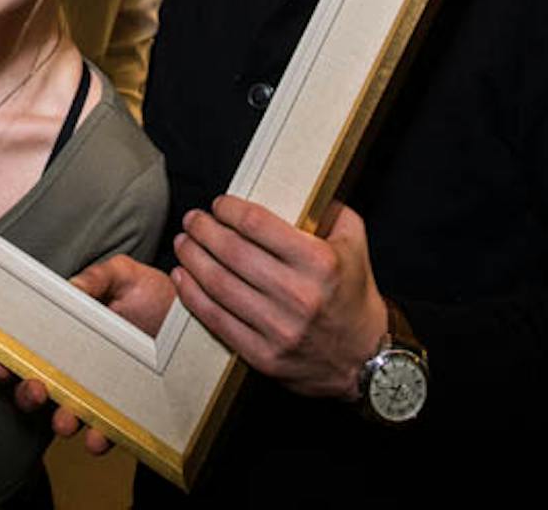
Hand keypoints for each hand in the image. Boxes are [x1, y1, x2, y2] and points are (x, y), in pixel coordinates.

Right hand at [0, 255, 176, 456]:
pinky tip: (99, 437)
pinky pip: (106, 434)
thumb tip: (70, 287)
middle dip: (27, 394)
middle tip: (35, 388)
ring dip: (59, 421)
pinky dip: (98, 440)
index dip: (7, 361)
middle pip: (37, 389)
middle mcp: (76, 368)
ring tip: (65, 419)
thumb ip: (95, 277)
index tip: (0, 363)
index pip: (27, 352)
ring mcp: (98, 393)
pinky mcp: (124, 412)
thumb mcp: (122, 274)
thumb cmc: (150, 292)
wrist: (190, 316)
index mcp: (66, 335)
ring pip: (66, 416)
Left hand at [172, 196, 385, 398]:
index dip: (229, 210)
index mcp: (320, 263)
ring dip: (193, 259)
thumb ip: (330, 210)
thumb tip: (299, 187)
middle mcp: (299, 296)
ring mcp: (279, 329)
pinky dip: (193, 296)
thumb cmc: (353, 295)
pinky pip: (217, 320)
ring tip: (183, 243)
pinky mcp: (264, 356)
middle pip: (232, 253)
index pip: (257, 225)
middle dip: (204, 230)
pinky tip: (183, 277)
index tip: (218, 204)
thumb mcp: (354, 244)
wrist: (365, 361)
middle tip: (192, 220)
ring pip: (219, 285)